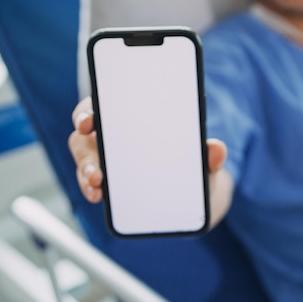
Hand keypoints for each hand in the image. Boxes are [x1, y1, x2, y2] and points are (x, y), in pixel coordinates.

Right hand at [69, 97, 227, 205]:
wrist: (194, 194)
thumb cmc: (193, 165)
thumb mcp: (204, 160)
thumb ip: (210, 154)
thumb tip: (218, 149)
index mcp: (131, 117)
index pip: (102, 105)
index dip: (89, 111)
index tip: (89, 121)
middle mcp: (112, 135)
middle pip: (85, 135)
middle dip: (85, 149)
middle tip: (96, 166)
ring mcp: (106, 158)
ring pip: (85, 159)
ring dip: (86, 171)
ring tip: (97, 185)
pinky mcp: (107, 181)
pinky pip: (91, 182)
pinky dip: (90, 189)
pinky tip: (97, 196)